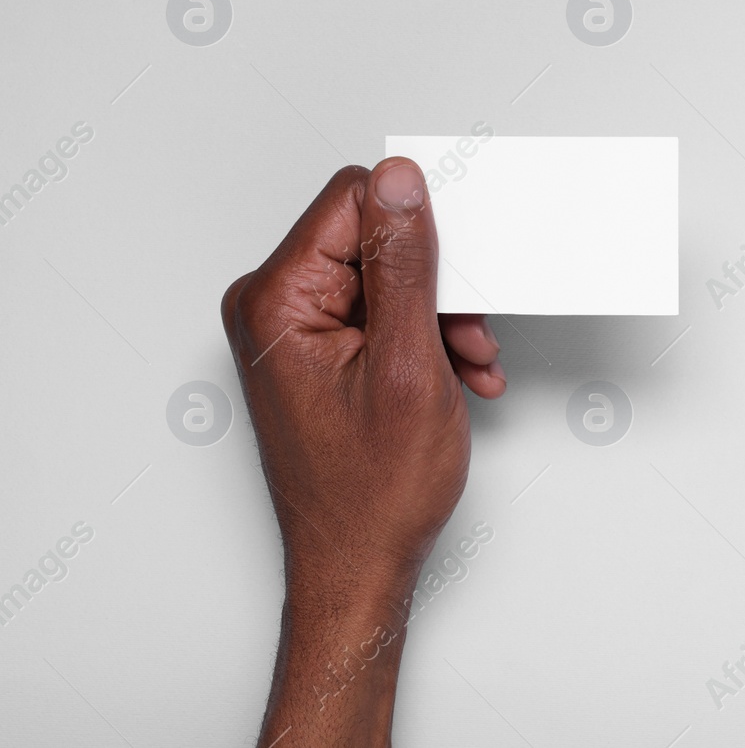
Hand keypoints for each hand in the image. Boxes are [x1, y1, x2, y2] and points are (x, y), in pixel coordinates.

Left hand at [220, 158, 504, 743]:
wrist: (357, 564)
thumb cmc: (369, 493)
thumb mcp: (406, 365)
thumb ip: (404, 265)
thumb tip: (400, 183)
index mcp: (277, 300)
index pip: (353, 200)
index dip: (418, 227)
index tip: (459, 266)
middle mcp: (274, 307)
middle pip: (374, 239)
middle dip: (437, 285)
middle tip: (467, 336)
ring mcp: (294, 330)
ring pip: (388, 276)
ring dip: (440, 317)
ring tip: (464, 365)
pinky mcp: (318, 349)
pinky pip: (383, 311)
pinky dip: (427, 338)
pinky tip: (453, 374)